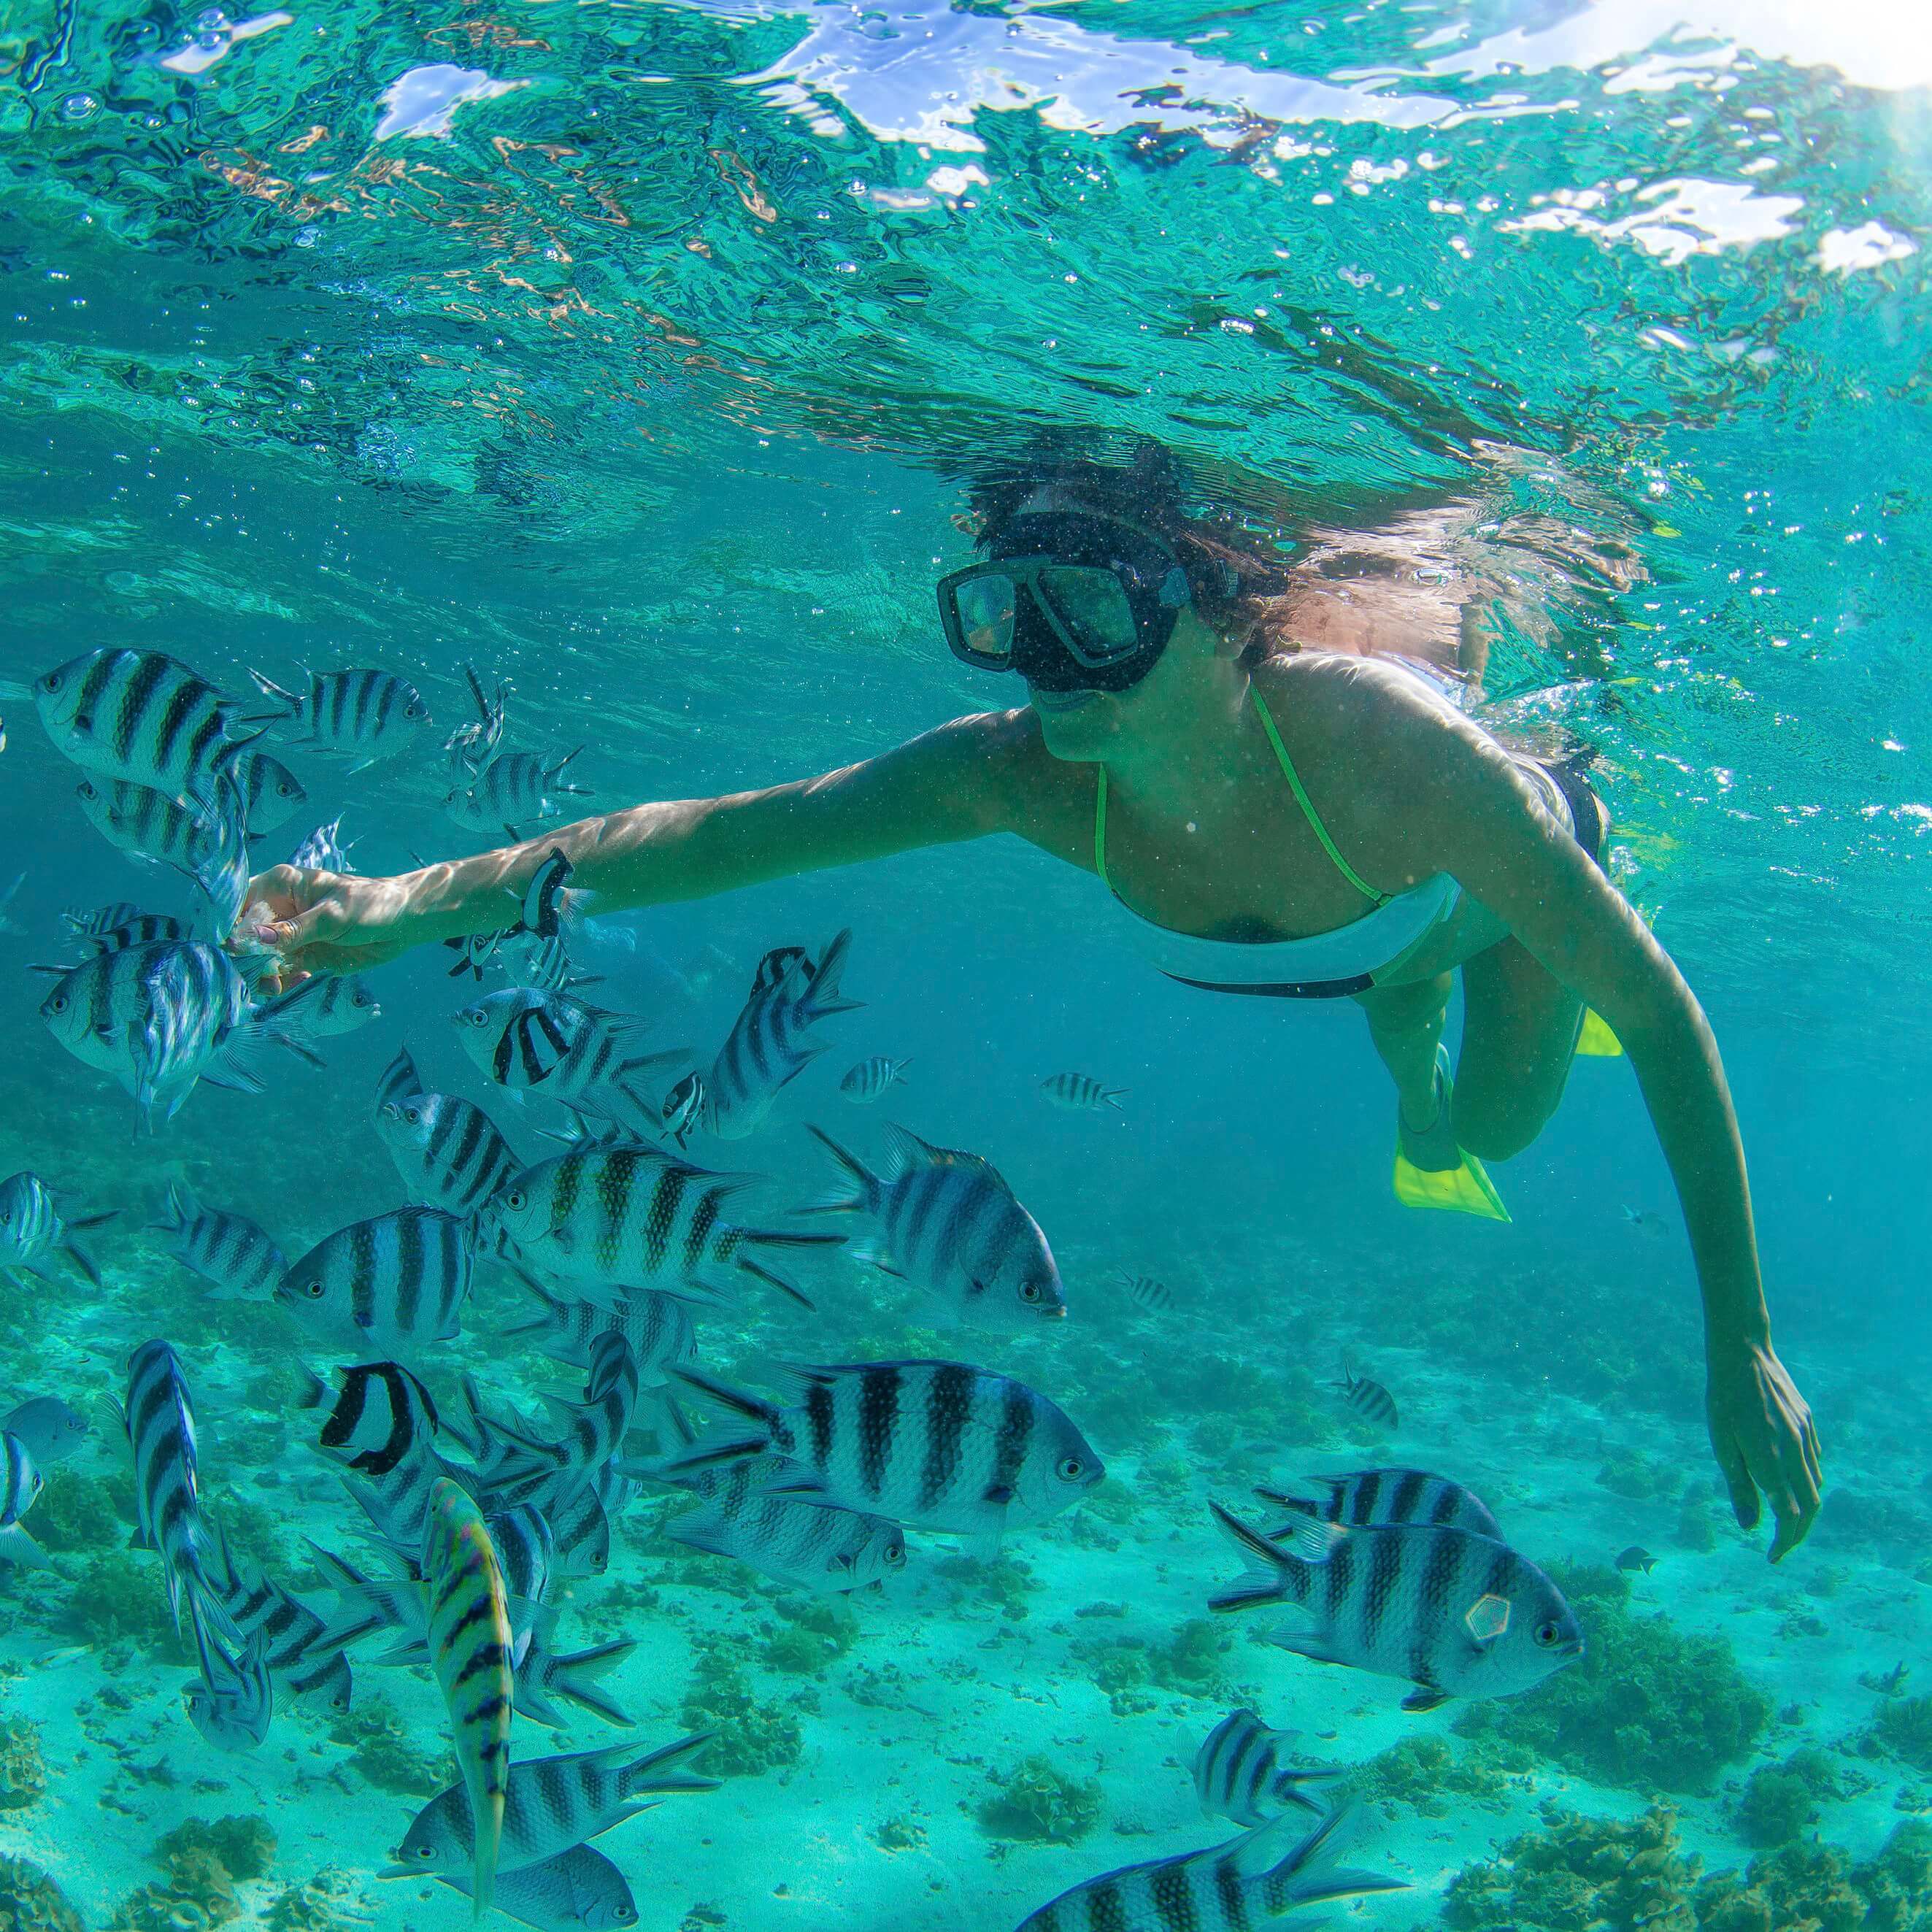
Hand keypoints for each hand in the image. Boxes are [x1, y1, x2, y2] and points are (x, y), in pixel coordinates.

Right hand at [236, 864, 421, 980]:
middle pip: (242, 938)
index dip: (230, 928)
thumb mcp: (332, 917)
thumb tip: (252, 940)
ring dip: (265, 976)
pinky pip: (280, 974)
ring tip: (282, 984)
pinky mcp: (302, 957)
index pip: (238, 905)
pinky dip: (284, 983)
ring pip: (258, 961)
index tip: (235, 951)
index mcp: (279, 887)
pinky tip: (303, 980)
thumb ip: (293, 931)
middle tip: (265, 975)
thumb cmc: (371, 905)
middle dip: (247, 960)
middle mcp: (278, 911)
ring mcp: (288, 936)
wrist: (403, 924)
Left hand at [1706, 1334, 1821, 1562]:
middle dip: (1798, 1534)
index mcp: (1771, 1459)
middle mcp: (1795, 1451)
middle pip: (1811, 1507)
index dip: (1783, 1541)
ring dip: (1805, 1510)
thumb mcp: (1722, 1443)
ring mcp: (1806, 1436)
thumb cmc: (1724, 1399)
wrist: (1744, 1354)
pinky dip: (1807, 1481)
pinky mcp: (1808, 1423)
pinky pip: (1814, 1461)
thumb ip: (1739, 1486)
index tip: (1772, 1557)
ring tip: (1785, 1523)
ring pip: (1816, 1485)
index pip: (1789, 1515)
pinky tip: (1791, 1485)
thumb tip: (1750, 1526)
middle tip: (1781, 1549)